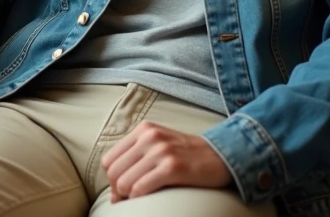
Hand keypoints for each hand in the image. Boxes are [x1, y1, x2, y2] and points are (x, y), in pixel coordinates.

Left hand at [101, 121, 231, 202]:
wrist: (220, 155)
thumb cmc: (188, 155)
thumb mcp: (159, 144)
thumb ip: (137, 156)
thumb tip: (115, 186)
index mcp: (143, 130)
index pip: (109, 159)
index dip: (112, 179)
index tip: (121, 191)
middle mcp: (149, 137)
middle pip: (114, 172)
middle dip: (117, 190)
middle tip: (128, 199)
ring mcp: (161, 151)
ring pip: (124, 182)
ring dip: (128, 196)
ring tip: (139, 199)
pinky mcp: (172, 167)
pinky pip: (140, 188)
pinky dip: (139, 198)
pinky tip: (148, 198)